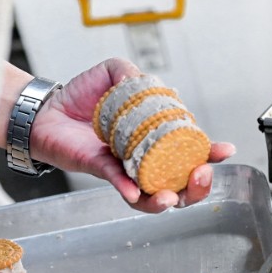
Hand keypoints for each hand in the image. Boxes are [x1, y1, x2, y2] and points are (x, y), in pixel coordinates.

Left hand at [29, 58, 235, 212]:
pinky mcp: (100, 170)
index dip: (209, 154)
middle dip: (198, 186)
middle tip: (201, 174)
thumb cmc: (81, 96)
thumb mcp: (112, 73)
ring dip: (168, 200)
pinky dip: (130, 192)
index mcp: (154, 137)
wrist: (47, 108)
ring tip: (172, 196)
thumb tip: (141, 83)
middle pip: (179, 185)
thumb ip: (131, 72)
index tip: (224, 150)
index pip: (189, 151)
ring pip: (152, 196)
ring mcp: (123, 168)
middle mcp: (143, 159)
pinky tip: (136, 193)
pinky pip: (119, 185)